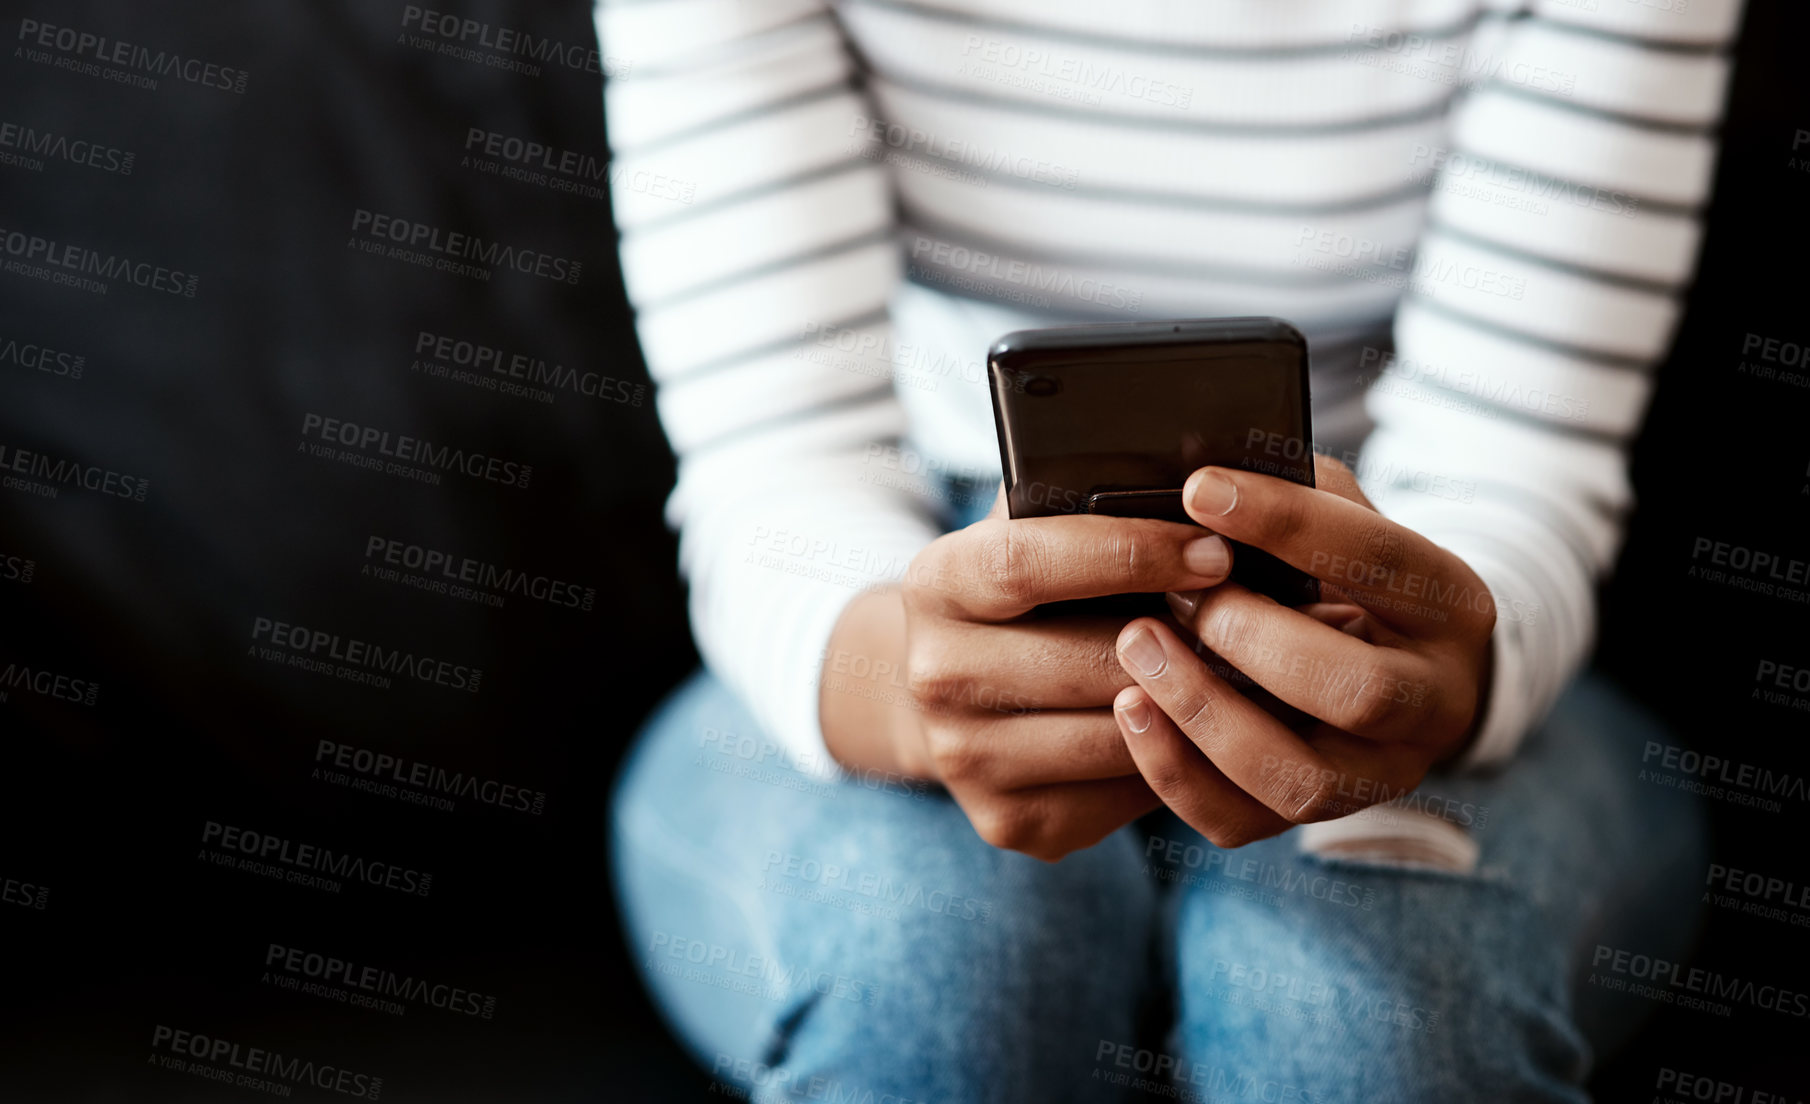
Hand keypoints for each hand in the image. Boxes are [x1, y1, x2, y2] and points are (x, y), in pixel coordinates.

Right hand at [820, 489, 1236, 861]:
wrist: (957, 691)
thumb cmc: (1027, 592)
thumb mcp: (1035, 529)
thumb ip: (1084, 503)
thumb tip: (1193, 474)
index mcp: (935, 582)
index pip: (1026, 562)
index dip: (1128, 554)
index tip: (1215, 550)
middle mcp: (933, 675)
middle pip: (1085, 661)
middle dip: (1187, 640)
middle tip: (1267, 620)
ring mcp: (964, 757)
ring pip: (1116, 735)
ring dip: (1197, 706)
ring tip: (1258, 670)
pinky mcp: (1008, 819)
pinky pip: (1121, 793)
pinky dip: (1178, 760)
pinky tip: (1211, 727)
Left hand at [1110, 456, 1495, 847]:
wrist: (1393, 662)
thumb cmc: (1346, 571)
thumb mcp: (1345, 517)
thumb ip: (1296, 494)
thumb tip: (1200, 475)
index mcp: (1450, 605)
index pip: (1377, 561)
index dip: (1287, 524)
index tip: (1201, 488)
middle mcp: (1434, 702)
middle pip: (1358, 692)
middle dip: (1254, 641)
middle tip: (1180, 596)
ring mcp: (1380, 774)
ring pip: (1299, 777)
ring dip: (1205, 713)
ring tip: (1139, 650)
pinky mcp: (1315, 817)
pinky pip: (1241, 819)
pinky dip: (1175, 770)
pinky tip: (1130, 709)